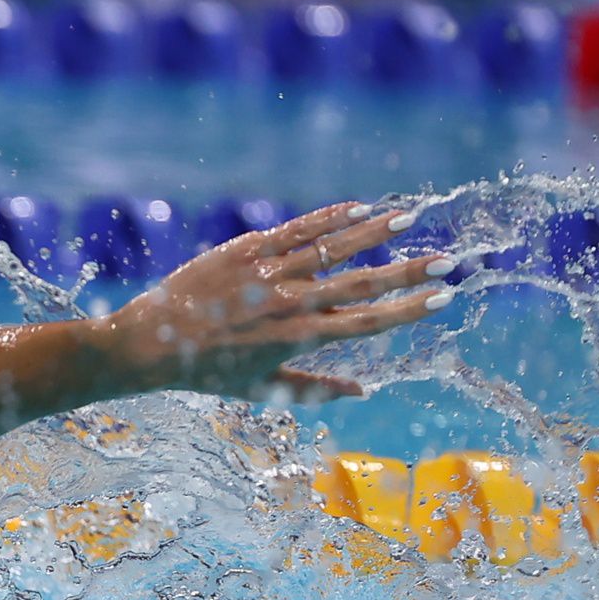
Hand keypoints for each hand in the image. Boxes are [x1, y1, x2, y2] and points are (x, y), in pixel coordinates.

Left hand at [98, 201, 453, 401]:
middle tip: (449, 259)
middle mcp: (290, 304)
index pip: (368, 322)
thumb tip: (364, 392)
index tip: (445, 298)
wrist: (149, 343)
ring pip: (332, 248)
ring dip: (374, 233)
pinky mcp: (245, 250)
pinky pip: (296, 229)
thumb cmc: (207, 372)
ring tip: (410, 219)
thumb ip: (316, 389)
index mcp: (299, 339)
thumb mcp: (263, 389)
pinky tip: (359, 208)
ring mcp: (268, 273)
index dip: (409, 310)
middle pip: (362, 283)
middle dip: (408, 271)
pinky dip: (329, 218)